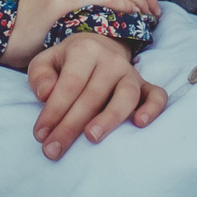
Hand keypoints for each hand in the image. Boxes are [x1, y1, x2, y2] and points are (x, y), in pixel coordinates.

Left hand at [26, 33, 166, 159]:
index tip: (40, 135)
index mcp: (85, 50)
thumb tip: (45, 95)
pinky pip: (156, 95)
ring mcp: (131, 73)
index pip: (69, 84)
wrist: (97, 47)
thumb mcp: (45, 62)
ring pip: (126, 96)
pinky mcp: (146, 85)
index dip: (54, 111)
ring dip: (109, 118)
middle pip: (93, 96)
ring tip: (91, 137)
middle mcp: (111, 60)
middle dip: (71, 126)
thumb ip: (40, 76)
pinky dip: (153, 108)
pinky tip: (140, 123)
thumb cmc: (67, 63)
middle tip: (54, 149)